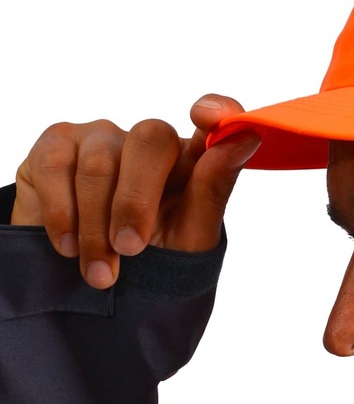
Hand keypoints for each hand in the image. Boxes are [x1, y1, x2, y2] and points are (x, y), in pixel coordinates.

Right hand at [11, 95, 259, 288]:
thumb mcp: (191, 236)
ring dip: (96, 226)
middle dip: (136, 202)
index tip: (208, 116)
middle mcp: (148, 142)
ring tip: (99, 271)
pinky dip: (61, 213)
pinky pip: (55, 165)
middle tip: (130, 249)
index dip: (217, 110)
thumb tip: (247, 137)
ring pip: (99, 163)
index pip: (214, 120)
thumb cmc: (155, 260)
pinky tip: (67, 245)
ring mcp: (101, 139)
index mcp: (192, 160)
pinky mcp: (56, 146)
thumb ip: (214, 188)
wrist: (97, 293)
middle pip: (149, 140)